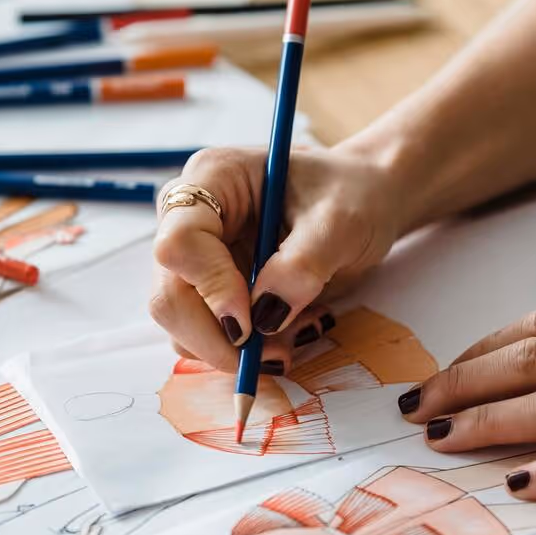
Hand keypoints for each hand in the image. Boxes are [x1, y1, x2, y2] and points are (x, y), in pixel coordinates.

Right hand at [150, 144, 400, 370]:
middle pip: (170, 295)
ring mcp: (199, 256)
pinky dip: (250, 349)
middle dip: (220, 338)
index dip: (211, 289)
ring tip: (300, 332)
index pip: (179, 243)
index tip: (254, 322)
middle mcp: (192, 217)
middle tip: (276, 355)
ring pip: (184, 325)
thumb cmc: (353, 193)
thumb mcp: (340, 221)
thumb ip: (302, 265)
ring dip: (238, 349)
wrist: (365, 201)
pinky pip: (211, 335)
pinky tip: (292, 330)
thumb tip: (265, 317)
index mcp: (213, 179)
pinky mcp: (213, 289)